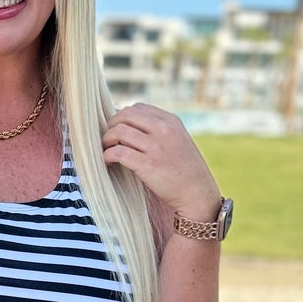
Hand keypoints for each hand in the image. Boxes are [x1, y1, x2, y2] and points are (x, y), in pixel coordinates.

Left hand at [102, 103, 221, 218]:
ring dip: (106, 141)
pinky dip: (107, 156)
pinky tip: (108, 162)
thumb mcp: (178, 140)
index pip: (137, 108)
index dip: (122, 117)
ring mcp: (155, 147)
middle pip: (125, 115)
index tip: (117, 129)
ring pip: (119, 132)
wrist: (197, 193)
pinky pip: (119, 153)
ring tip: (105, 151)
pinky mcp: (147, 165)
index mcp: (170, 121)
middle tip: (107, 139)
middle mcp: (163, 129)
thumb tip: (131, 127)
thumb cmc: (185, 170)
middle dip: (111, 126)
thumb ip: (160, 130)